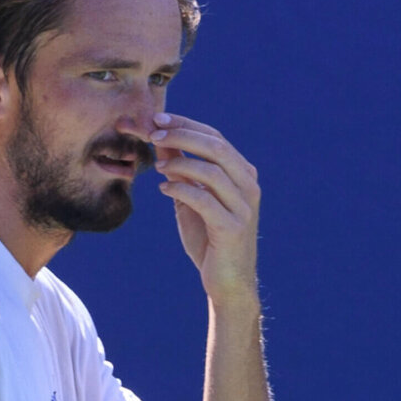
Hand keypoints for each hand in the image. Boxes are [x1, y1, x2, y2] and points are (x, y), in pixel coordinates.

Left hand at [149, 112, 261, 304]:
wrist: (227, 281)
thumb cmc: (209, 238)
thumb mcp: (192, 198)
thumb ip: (181, 171)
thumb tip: (159, 140)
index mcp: (241, 174)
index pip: (214, 137)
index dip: (185, 124)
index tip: (157, 119)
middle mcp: (248, 185)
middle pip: (216, 147)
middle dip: (182, 136)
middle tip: (153, 134)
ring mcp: (243, 206)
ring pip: (212, 170)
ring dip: (180, 162)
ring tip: (156, 166)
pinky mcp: (232, 227)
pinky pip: (205, 200)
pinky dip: (181, 189)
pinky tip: (163, 189)